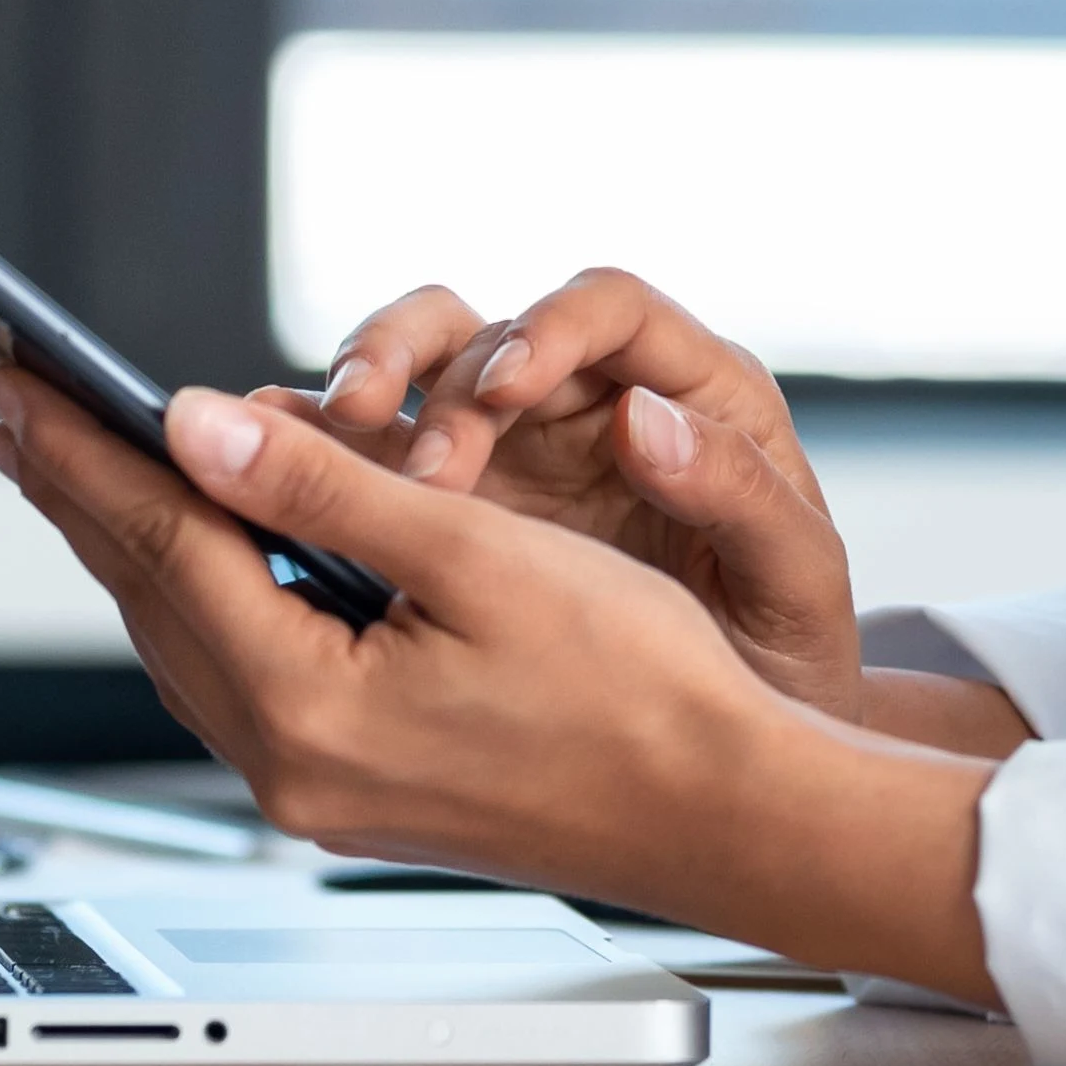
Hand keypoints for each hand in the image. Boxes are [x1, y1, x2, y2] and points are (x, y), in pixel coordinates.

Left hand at [0, 368, 999, 1001]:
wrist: (729, 815)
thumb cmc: (642, 692)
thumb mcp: (476, 556)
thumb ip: (325, 491)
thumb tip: (200, 425)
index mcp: (307, 709)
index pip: (161, 544)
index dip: (87, 446)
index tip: (19, 371)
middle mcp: (290, 768)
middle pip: (153, 598)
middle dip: (83, 492)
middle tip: (14, 402)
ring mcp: (318, 792)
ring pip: (192, 639)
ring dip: (138, 543)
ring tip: (85, 467)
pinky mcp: (356, 792)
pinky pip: (244, 674)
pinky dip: (210, 595)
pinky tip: (208, 558)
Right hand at [311, 270, 866, 715]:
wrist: (742, 756)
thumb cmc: (789, 650)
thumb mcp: (793, 578)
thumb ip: (734, 490)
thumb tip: (646, 416)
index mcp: (687, 388)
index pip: (606, 309)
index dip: (548, 329)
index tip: (506, 383)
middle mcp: (584, 402)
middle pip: (478, 326)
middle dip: (413, 357)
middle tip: (379, 422)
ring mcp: (509, 453)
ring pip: (407, 379)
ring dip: (353, 398)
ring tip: (322, 445)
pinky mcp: (449, 512)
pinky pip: (366, 464)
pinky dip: (316, 465)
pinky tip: (272, 493)